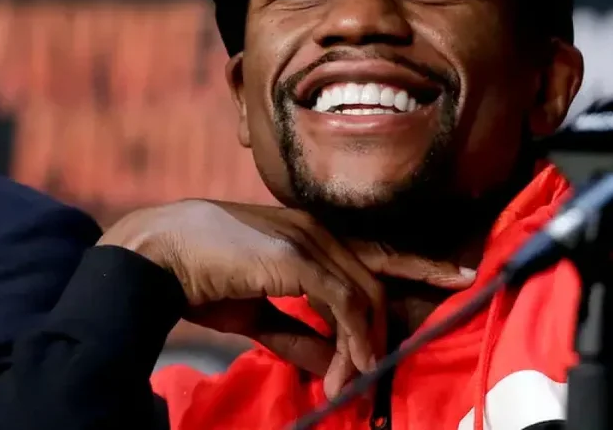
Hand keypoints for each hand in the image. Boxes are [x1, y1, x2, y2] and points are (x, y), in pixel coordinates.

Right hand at [99, 200, 474, 396]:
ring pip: (364, 292)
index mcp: (309, 234)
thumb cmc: (202, 275)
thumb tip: (334, 363)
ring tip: (354, 382)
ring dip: (364, 343)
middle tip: (399, 350)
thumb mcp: (258, 312)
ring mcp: (308, 238)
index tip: (455, 275)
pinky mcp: (297, 256)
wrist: (157, 254)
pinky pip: (342, 301)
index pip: (375, 249)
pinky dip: (351, 337)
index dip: (416, 263)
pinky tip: (349, 368)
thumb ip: (297, 334)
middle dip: (399, 311)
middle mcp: (316, 230)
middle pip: (378, 271)